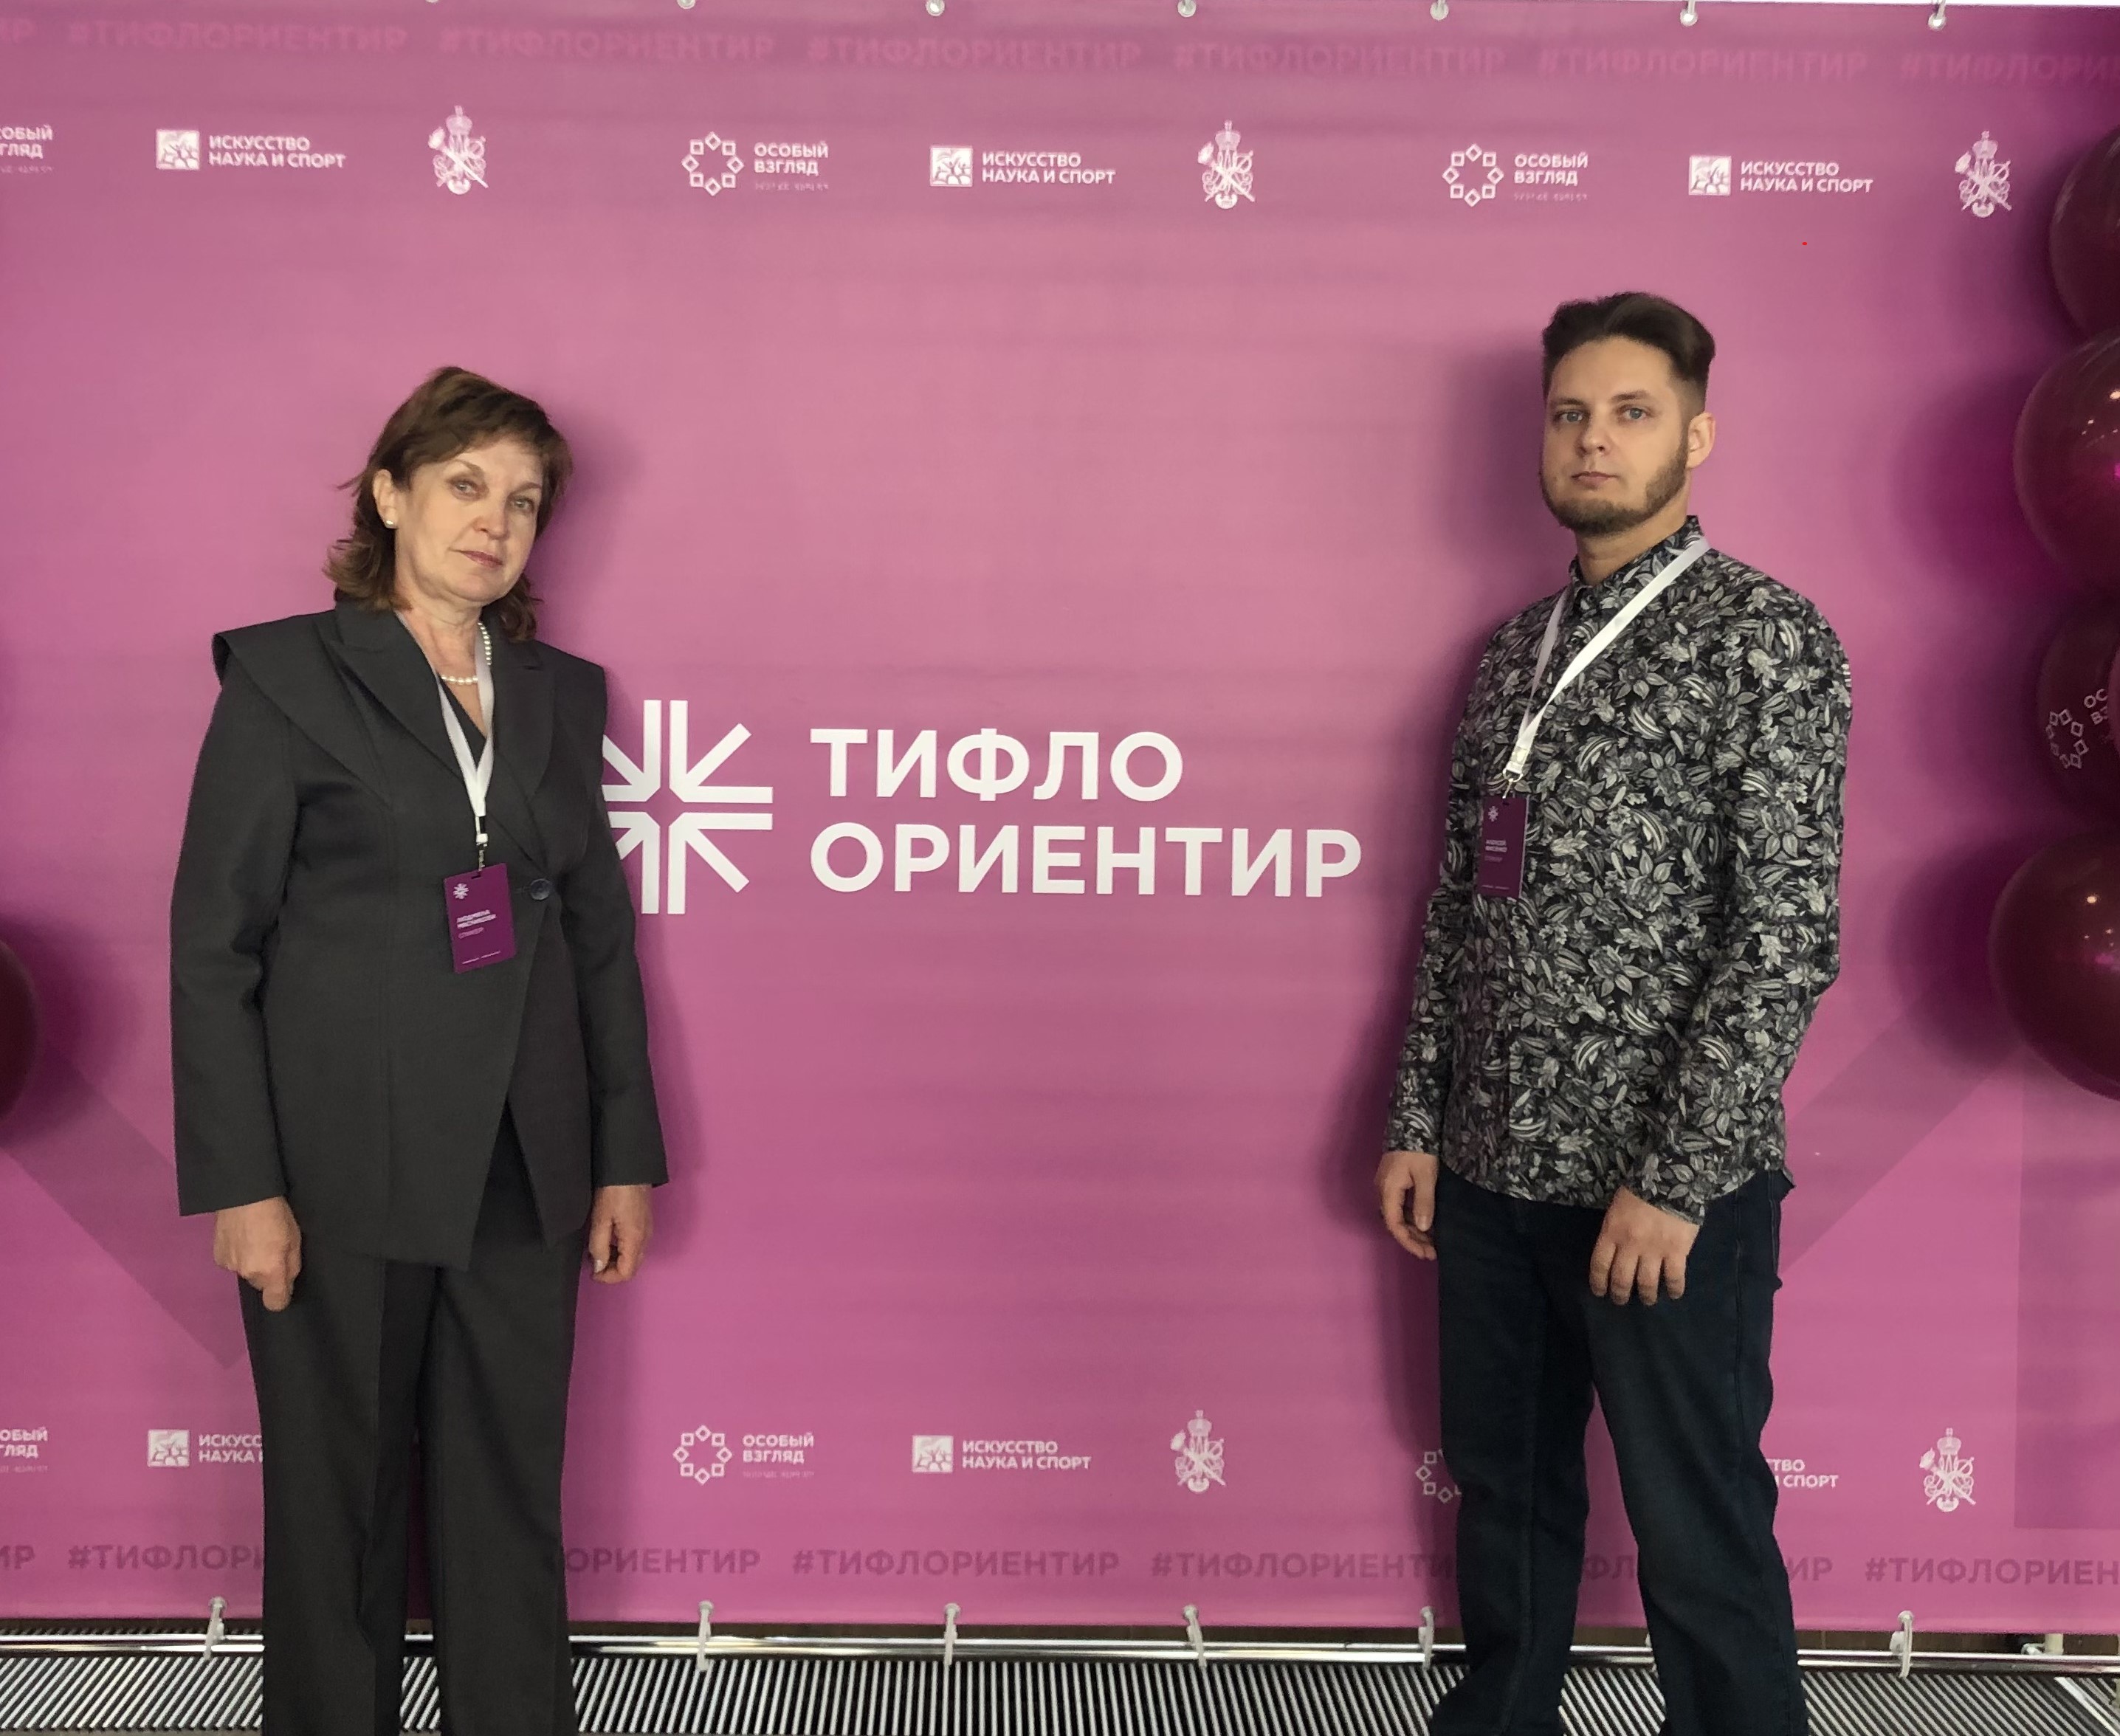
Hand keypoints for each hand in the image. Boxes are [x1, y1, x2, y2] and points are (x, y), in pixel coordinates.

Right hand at [213, 1197, 301, 1311]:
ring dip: (251, 1262)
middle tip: (271, 1249)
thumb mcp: (295, 1239)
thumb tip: (287, 1282)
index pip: (275, 1304)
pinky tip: (240, 1237)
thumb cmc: (276, 1214)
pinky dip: (238, 1254)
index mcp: (270, 1272)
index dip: (281, 1296)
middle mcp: (248, 1274)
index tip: (284, 1285)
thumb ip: (292, 1266)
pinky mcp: (217, 1256)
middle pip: (260, 1284)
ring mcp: (230, 1266)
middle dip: (267, 1273)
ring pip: (246, 1272)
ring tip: (255, 1239)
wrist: (242, 1195)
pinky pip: (232, 1262)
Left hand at [587, 1184, 652, 1284]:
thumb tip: (599, 1266)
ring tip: (598, 1248)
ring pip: (634, 1256)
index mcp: (635, 1240)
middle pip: (632, 1267)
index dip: (608, 1277)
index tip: (592, 1271)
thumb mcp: (600, 1220)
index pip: (626, 1273)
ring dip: (616, 1259)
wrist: (630, 1167)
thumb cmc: (614, 1191)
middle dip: (612, 1270)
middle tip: (594, 1261)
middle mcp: (645, 1238)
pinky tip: (608, 1237)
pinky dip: (621, 1249)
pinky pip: (635, 1245)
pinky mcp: (645, 1222)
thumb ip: (599, 1247)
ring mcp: (647, 1229)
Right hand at [1376, 1150, 1439, 1260]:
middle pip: (1395, 1223)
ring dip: (1413, 1230)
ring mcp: (1387, 1186)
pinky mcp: (1393, 1181)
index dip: (1409, 1241)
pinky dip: (1412, 1218)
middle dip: (1413, 1239)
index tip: (1425, 1253)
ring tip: (1431, 1242)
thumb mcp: (1426, 1176)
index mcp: (1388, 1191)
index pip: (1394, 1225)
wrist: (1411, 1123)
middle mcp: (1383, 1191)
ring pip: (1398, 1215)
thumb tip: (1423, 1228)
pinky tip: (1425, 1223)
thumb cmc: (1419, 1150)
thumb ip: (1423, 1203)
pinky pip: (1400, 1206)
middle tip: (1432, 1252)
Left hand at [1588, 1187, 1698, 1304]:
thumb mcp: (1616, 1208)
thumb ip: (1614, 1230)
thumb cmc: (1640, 1190)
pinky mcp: (1677, 1252)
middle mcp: (1630, 1246)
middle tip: (1621, 1300)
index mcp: (1611, 1233)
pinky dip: (1674, 1289)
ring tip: (1648, 1300)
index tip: (1600, 1292)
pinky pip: (1674, 1277)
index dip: (1598, 1282)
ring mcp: (1654, 1251)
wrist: (1669, 1179)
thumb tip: (1614, 1249)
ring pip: (1646, 1283)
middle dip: (1620, 1294)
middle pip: (1621, 1278)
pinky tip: (1673, 1294)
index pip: (1599, 1265)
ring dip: (1646, 1295)